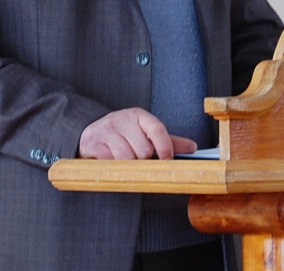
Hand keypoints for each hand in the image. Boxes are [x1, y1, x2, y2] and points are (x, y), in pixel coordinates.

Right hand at [78, 108, 197, 159]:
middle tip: (138, 160)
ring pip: (127, 158)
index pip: (157, 129)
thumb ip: (168, 141)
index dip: (166, 147)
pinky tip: (112, 162)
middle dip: (143, 161)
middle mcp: (122, 119)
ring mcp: (107, 129)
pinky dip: (113, 167)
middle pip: (143, 150)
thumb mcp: (144, 133)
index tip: (168, 160)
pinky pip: (110, 162)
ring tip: (125, 161)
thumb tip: (193, 148)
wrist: (90, 132)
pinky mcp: (93, 142)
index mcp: (138, 115)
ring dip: (128, 166)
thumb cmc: (122, 134)